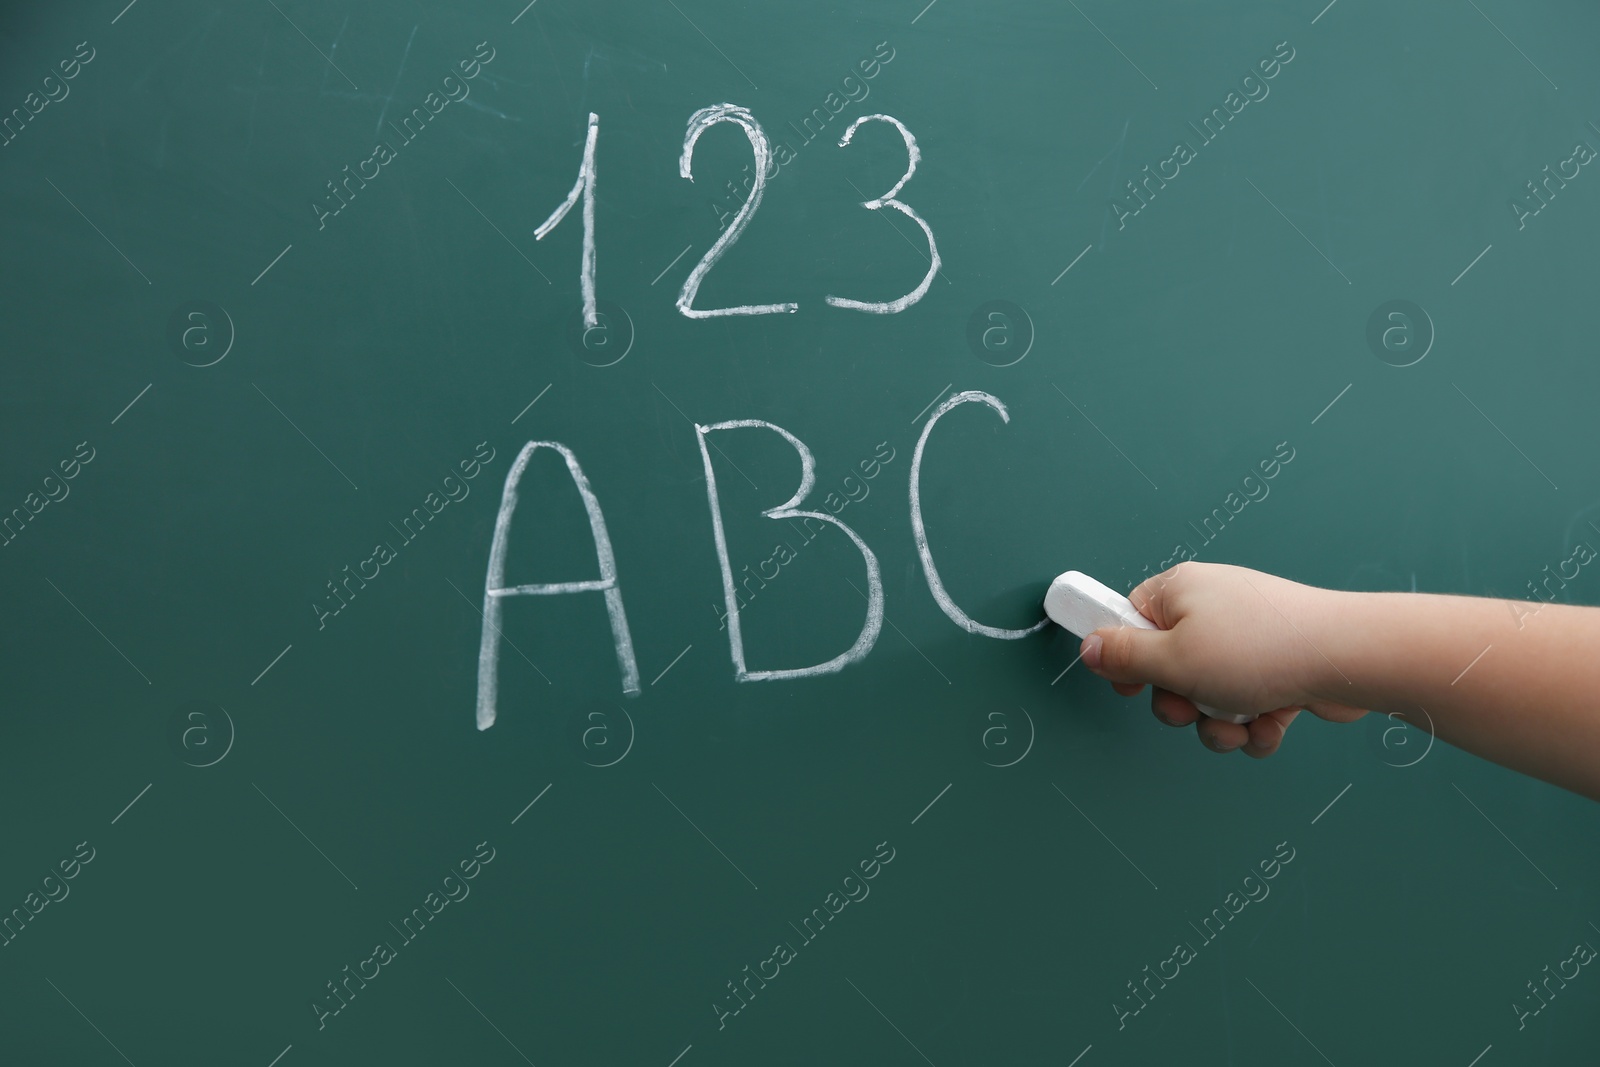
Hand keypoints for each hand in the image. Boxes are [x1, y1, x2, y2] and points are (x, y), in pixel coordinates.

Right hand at [1078, 562, 1366, 756]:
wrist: (1348, 659)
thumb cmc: (1260, 650)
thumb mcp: (1173, 660)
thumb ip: (1123, 658)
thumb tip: (1088, 646)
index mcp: (1180, 592)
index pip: (1131, 618)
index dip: (1126, 658)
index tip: (1133, 687)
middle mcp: (1213, 610)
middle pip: (1168, 668)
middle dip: (1180, 704)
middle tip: (1194, 708)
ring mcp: (1248, 641)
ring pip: (1208, 696)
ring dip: (1219, 724)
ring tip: (1242, 722)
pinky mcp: (1278, 668)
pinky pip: (1247, 704)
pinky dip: (1255, 722)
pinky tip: (1273, 723)